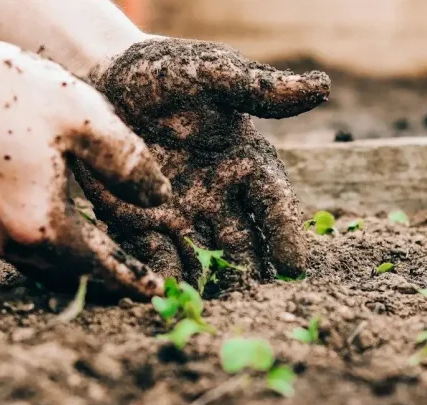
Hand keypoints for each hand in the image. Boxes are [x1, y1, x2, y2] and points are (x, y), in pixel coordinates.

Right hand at [0, 37, 170, 297]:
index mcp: (42, 226)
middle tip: (139, 280)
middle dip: (108, 281)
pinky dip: (53, 250)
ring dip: (79, 268)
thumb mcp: (84, 118)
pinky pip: (23, 249)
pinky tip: (67, 230)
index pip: (101, 268)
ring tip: (109, 259)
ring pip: (44, 266)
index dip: (134, 279)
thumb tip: (159, 198)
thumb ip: (129, 163)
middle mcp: (10, 242)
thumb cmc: (5, 93)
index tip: (159, 291)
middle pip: (71, 276)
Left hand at [73, 38, 329, 284]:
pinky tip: (166, 295)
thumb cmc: (165, 73)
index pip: (273, 204)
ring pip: (203, 258)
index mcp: (245, 163)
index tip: (294, 267)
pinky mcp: (141, 223)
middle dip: (250, 273)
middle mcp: (219, 196)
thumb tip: (322, 87)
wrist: (105, 79)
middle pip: (242, 242)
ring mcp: (181, 214)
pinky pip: (156, 255)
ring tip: (213, 310)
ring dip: (209, 284)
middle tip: (257, 304)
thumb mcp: (211, 74)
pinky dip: (163, 275)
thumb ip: (258, 89)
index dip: (285, 233)